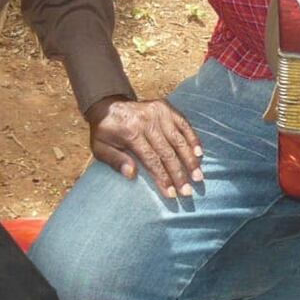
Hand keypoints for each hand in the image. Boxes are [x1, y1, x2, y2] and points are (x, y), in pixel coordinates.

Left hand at [86, 96, 203, 198]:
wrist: (107, 105)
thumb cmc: (105, 132)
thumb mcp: (100, 148)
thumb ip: (115, 161)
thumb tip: (132, 175)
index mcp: (130, 133)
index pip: (151, 160)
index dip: (163, 178)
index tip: (171, 194)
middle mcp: (147, 121)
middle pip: (167, 152)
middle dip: (179, 174)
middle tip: (187, 192)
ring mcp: (158, 112)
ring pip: (178, 139)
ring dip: (190, 160)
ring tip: (198, 177)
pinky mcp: (165, 107)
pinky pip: (183, 123)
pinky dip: (193, 138)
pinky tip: (200, 153)